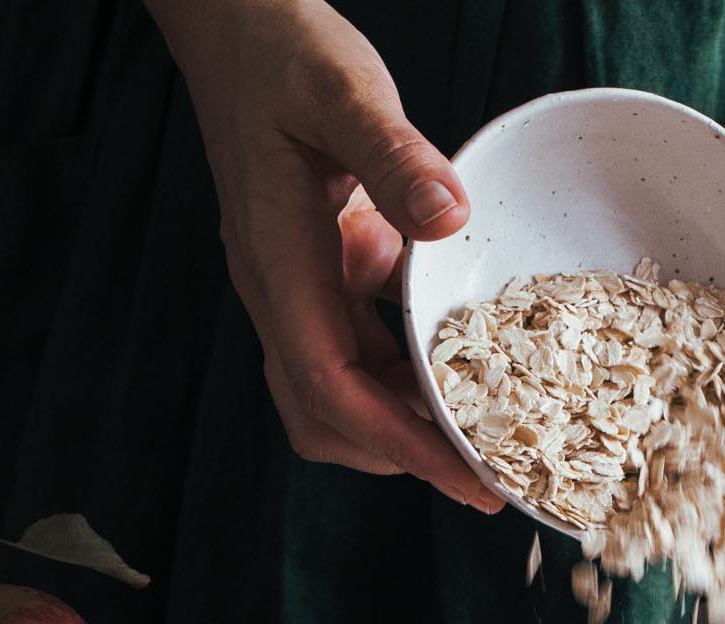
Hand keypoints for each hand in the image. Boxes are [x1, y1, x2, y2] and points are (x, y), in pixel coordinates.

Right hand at [148, 0, 502, 509]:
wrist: (238, 28)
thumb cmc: (283, 50)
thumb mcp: (341, 88)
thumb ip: (393, 153)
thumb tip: (448, 216)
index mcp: (277, 264)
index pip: (330, 388)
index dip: (398, 443)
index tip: (465, 478)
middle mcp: (279, 294)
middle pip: (327, 418)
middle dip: (401, 454)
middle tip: (486, 471)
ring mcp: (296, 291)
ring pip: (342, 395)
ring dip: (406, 420)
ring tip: (484, 430)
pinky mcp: (319, 277)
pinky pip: (360, 350)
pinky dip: (408, 372)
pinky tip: (459, 356)